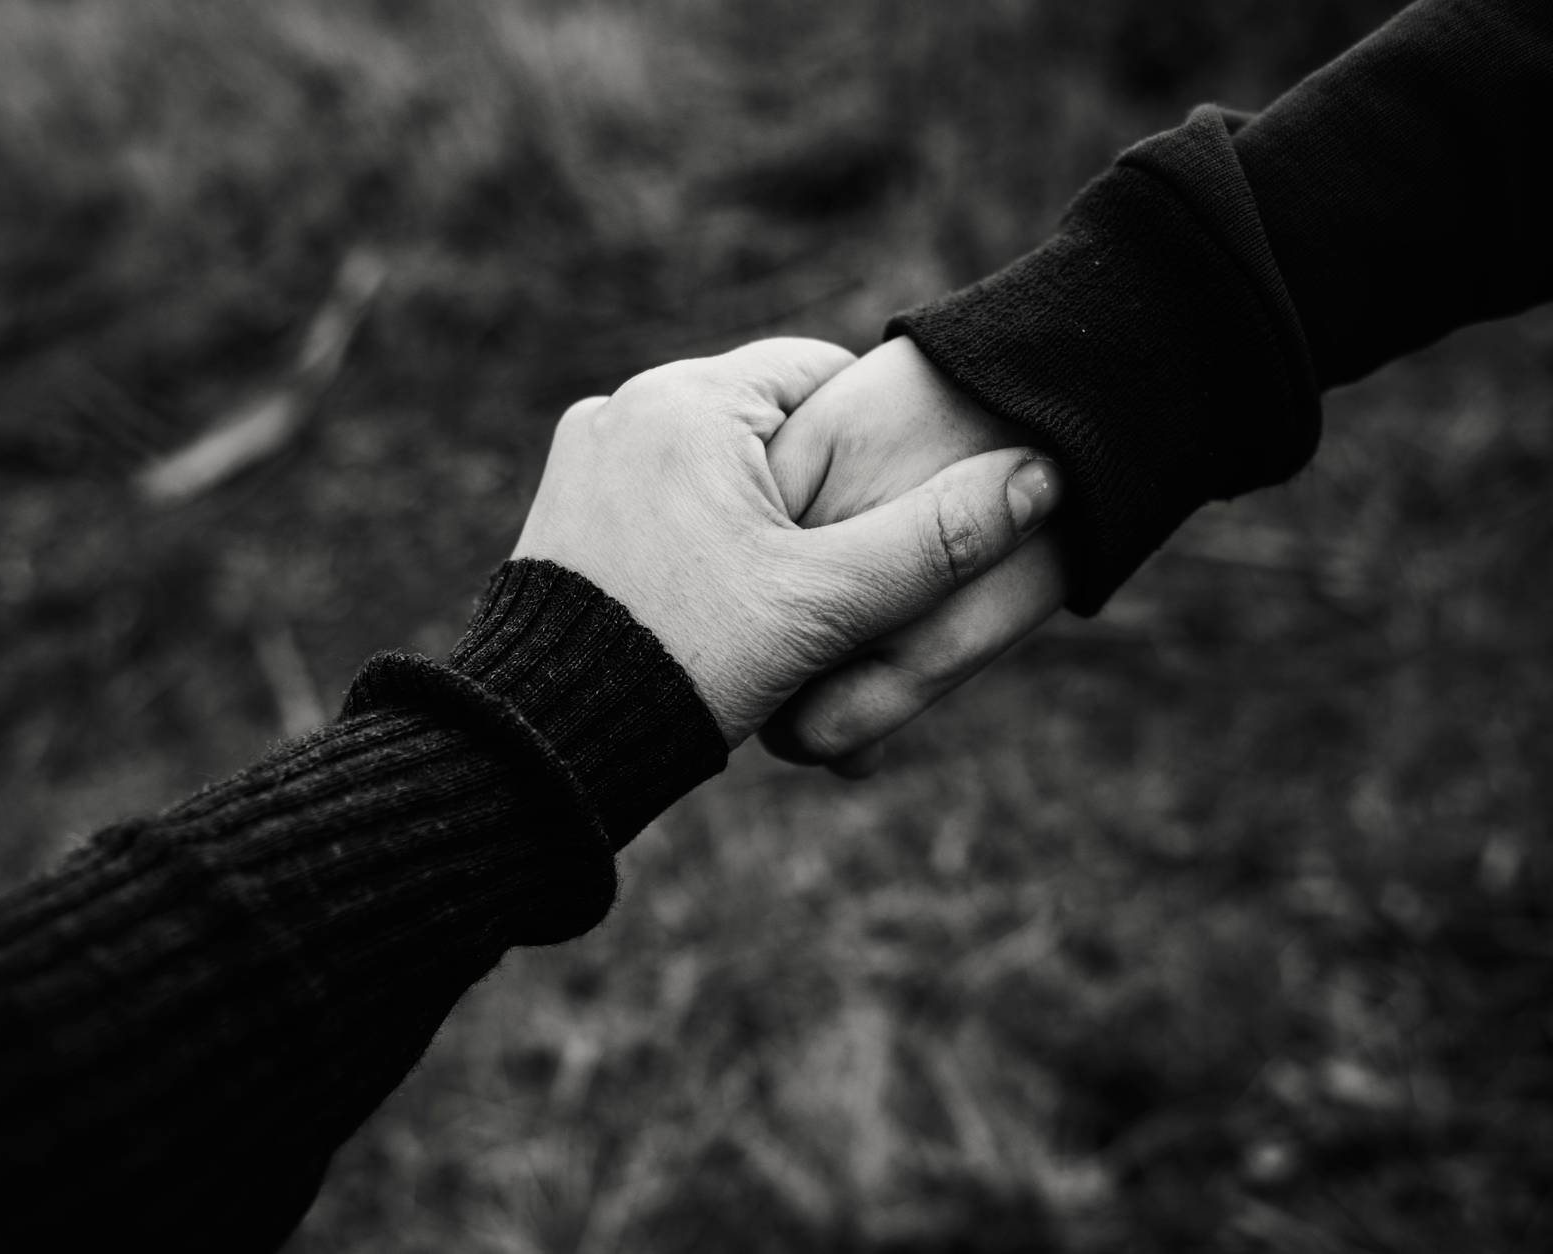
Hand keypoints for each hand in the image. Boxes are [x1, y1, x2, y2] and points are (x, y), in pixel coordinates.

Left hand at [512, 337, 1061, 746]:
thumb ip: (937, 542)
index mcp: (691, 398)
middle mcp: (626, 405)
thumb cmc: (690, 663)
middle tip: (842, 568)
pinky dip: (698, 533)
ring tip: (782, 591)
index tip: (896, 511)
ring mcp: (585, 455)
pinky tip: (717, 600)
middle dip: (811, 487)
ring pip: (712, 463)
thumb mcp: (825, 603)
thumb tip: (1043, 480)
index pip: (820, 372)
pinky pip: (658, 496)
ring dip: (754, 513)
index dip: (877, 440)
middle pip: (765, 423)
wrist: (548, 742)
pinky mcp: (561, 507)